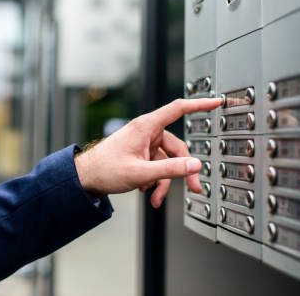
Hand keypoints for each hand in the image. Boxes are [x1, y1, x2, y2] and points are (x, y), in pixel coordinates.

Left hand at [74, 98, 221, 207]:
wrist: (84, 179)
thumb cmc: (104, 169)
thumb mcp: (141, 172)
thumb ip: (170, 169)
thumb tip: (195, 165)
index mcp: (146, 127)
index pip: (178, 109)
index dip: (199, 104)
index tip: (216, 101)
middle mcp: (146, 132)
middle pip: (177, 148)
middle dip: (182, 171)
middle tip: (192, 189)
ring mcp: (143, 144)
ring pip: (166, 161)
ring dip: (163, 181)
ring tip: (154, 197)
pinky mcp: (139, 154)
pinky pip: (156, 166)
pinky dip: (154, 180)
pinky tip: (145, 190)